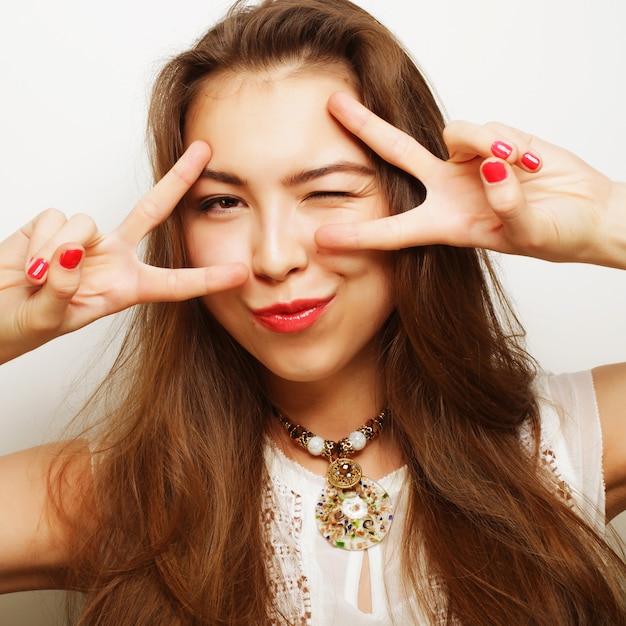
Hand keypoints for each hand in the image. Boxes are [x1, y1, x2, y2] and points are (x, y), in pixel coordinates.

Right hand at [0, 141, 247, 363]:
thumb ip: (64, 291)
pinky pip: (55, 219)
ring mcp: (84, 239)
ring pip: (85, 222)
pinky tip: (30, 264)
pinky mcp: (54, 225)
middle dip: (178, 180)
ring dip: (58, 252)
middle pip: (152, 211)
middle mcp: (112, 257)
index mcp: (126, 288)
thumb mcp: (51, 320)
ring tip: (39, 280)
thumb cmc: (24, 326)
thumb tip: (72, 251)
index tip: (240, 273)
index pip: (175, 283)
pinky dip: (40, 243)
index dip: (207, 278)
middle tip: (204, 151)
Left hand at [317, 92, 623, 267]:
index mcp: (445, 225)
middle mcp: (447, 189)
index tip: (321, 238)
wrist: (589, 214)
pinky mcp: (496, 139)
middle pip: (397, 153)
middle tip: (334, 103)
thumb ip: (509, 207)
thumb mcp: (529, 235)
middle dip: (366, 127)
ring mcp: (469, 161)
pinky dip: (506, 143)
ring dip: (483, 146)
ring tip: (518, 171)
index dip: (359, 235)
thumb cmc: (557, 235)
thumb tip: (493, 170)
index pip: (394, 231)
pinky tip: (529, 162)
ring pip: (455, 133)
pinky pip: (487, 129)